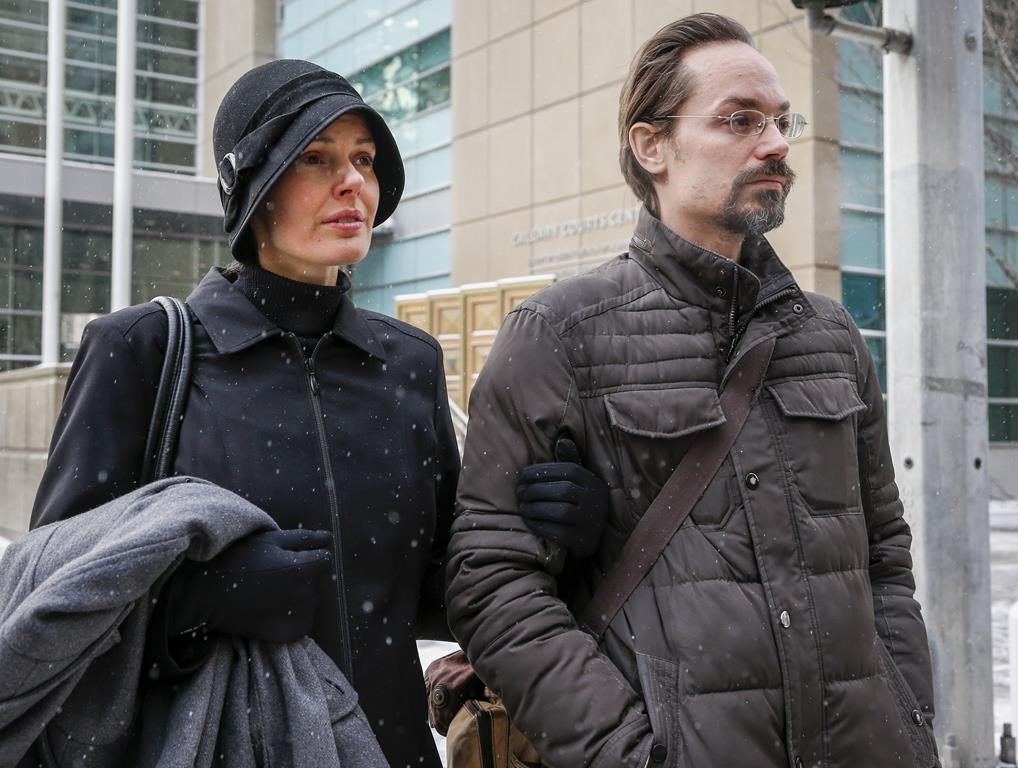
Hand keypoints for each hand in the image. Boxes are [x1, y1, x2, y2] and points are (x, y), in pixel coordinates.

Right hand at [166, 528, 333, 643]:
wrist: (209, 594)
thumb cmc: (240, 559)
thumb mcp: (272, 540)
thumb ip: (305, 538)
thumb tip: (330, 539)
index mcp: (304, 569)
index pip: (325, 559)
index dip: (307, 556)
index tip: (286, 559)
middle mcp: (306, 595)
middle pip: (317, 581)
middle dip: (304, 575)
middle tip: (274, 576)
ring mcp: (299, 617)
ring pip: (311, 600)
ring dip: (299, 596)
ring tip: (270, 592)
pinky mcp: (290, 634)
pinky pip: (303, 621)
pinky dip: (294, 616)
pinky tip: (272, 609)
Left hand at [516, 437, 607, 557]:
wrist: (595, 538)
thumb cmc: (580, 502)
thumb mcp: (579, 481)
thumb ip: (569, 461)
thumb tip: (562, 440)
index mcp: (593, 482)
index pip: (568, 471)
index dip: (543, 471)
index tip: (523, 474)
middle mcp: (596, 501)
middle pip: (563, 491)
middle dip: (536, 490)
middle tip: (519, 492)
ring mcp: (590, 522)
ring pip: (560, 512)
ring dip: (536, 508)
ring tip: (522, 506)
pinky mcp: (583, 541)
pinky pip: (558, 532)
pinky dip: (540, 525)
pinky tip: (529, 520)